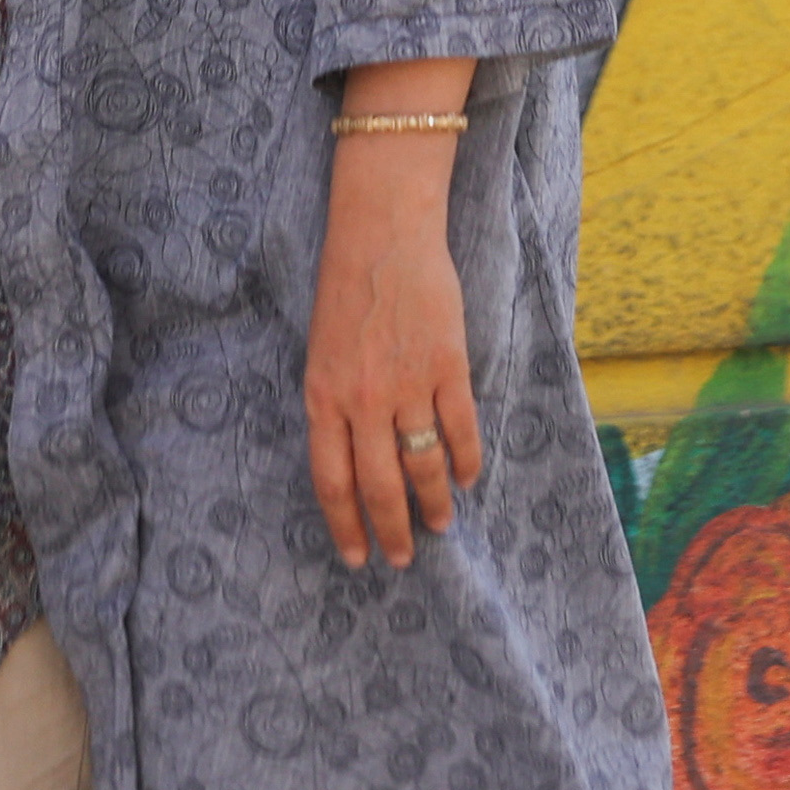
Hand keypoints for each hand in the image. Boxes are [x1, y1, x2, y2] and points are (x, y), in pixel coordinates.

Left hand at [304, 122, 481, 568]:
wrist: (382, 233)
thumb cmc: (346, 289)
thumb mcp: (321, 353)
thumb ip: (335, 406)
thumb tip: (355, 459)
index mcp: (323, 397)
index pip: (332, 482)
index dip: (346, 527)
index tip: (357, 556)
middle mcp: (363, 401)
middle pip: (380, 488)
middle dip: (393, 531)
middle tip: (404, 556)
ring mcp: (407, 386)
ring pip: (424, 466)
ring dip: (435, 503)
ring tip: (441, 523)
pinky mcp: (447, 367)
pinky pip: (460, 429)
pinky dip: (466, 460)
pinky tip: (468, 477)